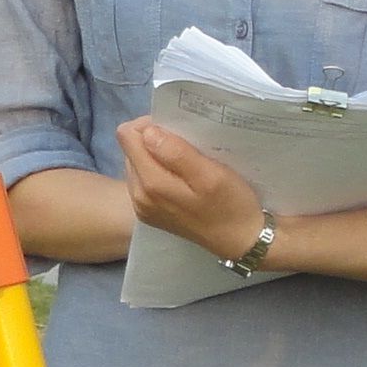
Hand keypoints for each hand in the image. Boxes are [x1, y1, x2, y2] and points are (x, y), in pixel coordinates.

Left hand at [117, 115, 266, 265]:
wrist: (239, 240)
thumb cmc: (230, 204)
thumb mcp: (210, 174)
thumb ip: (176, 153)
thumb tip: (148, 132)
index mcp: (150, 185)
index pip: (127, 136)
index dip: (150, 125)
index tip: (176, 131)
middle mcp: (138, 196)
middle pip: (130, 149)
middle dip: (153, 140)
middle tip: (186, 146)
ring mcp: (142, 206)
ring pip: (137, 162)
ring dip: (157, 155)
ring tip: (186, 161)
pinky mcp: (149, 212)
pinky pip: (144, 179)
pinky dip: (160, 170)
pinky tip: (181, 177)